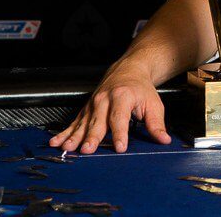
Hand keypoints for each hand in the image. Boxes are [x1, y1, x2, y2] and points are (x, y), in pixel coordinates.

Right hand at [48, 61, 170, 153]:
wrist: (128, 70)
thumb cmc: (140, 89)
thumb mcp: (153, 104)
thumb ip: (156, 124)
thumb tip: (164, 140)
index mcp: (122, 96)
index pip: (120, 118)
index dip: (120, 133)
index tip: (120, 147)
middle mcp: (104, 99)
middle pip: (98, 121)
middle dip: (92, 137)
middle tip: (87, 150)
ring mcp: (93, 104)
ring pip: (83, 123)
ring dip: (74, 136)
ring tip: (67, 148)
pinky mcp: (86, 109)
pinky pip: (74, 122)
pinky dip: (65, 133)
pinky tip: (56, 142)